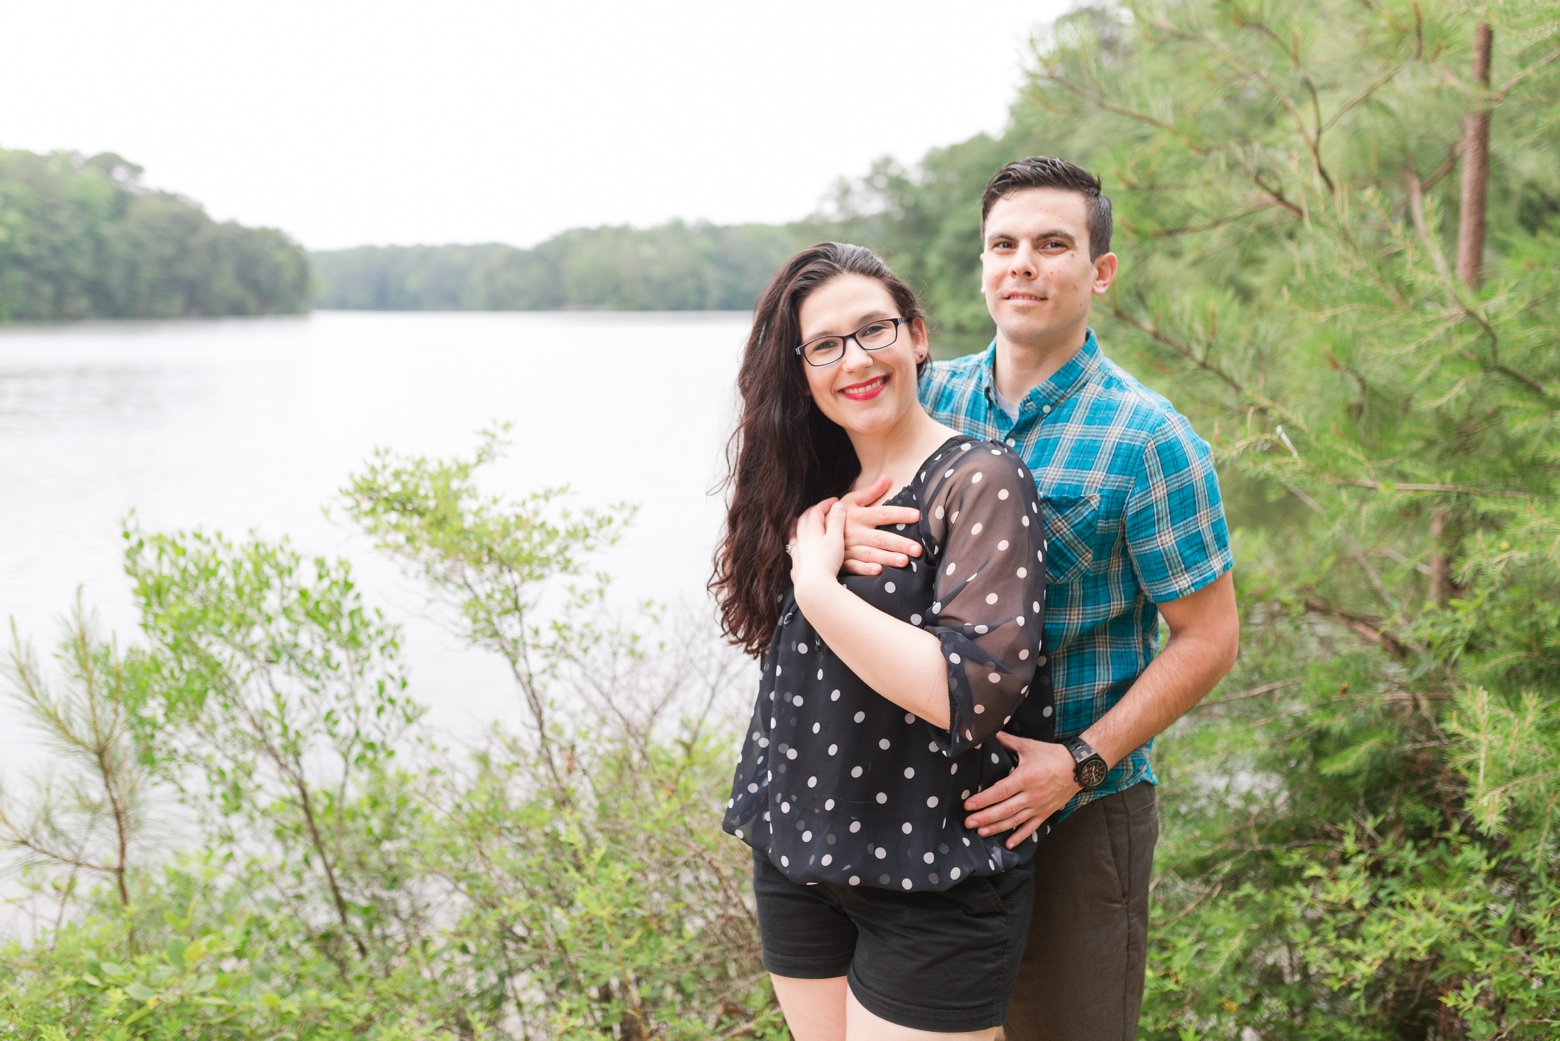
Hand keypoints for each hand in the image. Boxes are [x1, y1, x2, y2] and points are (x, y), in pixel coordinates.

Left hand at [789, 497, 844, 593]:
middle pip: (803, 519)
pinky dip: (793, 543)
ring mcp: (797, 553)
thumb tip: (837, 506)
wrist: (813, 587)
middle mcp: (801, 539)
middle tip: (821, 508)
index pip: (816, 511)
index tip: (836, 500)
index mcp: (811, 530)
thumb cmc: (827, 563)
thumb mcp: (836, 539)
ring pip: (794, 533)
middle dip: (813, 511)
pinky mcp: (796, 565)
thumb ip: (836, 522)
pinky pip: (792, 549)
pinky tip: (794, 547)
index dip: (826, 503)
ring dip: (797, 524)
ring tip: (797, 521)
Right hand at [838, 474, 922, 576]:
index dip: (899, 514)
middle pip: (880, 538)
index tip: (917, 515)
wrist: (811, 534)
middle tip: (918, 549)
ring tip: (904, 562)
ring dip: (886, 558)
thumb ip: (870, 492)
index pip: (882, 514)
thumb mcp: (850, 501)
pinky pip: (854, 567)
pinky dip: (865, 569)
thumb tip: (887, 478)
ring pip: (870, 554)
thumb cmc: (835, 516)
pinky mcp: (842, 561)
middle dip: (899, 543)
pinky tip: (878, 572)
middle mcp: (855, 532)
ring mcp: (848, 548)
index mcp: (858, 516)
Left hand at [963, 733, 1080, 847]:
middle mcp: (1031, 795)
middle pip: (1004, 810)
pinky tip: (1008, 844)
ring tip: (980, 832)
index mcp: (1025, 778)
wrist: (1078, 767)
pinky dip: (1019, 837)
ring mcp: (1038, 806)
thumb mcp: (1028, 746)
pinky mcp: (1045, 813)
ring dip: (996, 828)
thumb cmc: (1052, 755)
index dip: (983, 800)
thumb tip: (989, 733)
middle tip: (968, 823)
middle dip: (984, 817)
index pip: (999, 792)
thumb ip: (1007, 741)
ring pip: (1014, 821)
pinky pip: (1031, 828)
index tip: (968, 805)